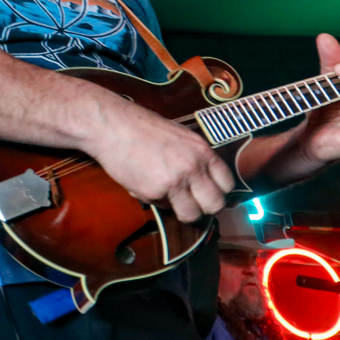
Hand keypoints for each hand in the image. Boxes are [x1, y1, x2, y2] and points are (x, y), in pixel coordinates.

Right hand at [86, 100, 233, 223]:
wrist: (112, 125)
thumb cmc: (142, 129)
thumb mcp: (180, 137)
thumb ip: (195, 159)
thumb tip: (203, 183)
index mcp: (202, 150)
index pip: (227, 184)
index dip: (217, 192)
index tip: (208, 194)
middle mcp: (194, 167)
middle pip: (215, 204)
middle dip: (204, 208)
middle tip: (191, 203)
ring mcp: (175, 181)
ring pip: (192, 214)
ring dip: (182, 211)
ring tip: (168, 199)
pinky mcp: (155, 192)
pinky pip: (163, 207)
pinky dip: (155, 200)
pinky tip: (144, 184)